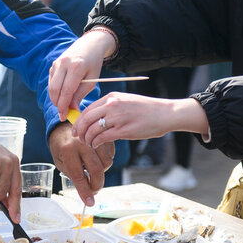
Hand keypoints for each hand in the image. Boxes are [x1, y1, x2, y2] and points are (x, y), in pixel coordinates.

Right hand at [48, 29, 113, 120]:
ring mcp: (57, 63)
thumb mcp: (91, 80)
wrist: (90, 45)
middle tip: (62, 114)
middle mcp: (64, 64)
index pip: (66, 91)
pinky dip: (55, 90)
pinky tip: (62, 95)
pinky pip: (51, 81)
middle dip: (57, 104)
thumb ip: (80, 94)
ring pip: (51, 86)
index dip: (63, 106)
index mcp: (76, 67)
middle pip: (55, 89)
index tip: (64, 116)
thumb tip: (72, 109)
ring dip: (55, 98)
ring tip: (63, 106)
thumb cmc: (93, 64)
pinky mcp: (54, 64)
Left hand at [48, 123, 110, 205]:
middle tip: (93, 191)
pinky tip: (96, 162)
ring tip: (92, 173)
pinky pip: (110, 155)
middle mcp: (81, 143)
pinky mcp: (102, 136)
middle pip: (96, 170)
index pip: (78, 176)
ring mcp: (94, 138)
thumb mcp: (60, 161)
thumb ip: (72, 175)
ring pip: (106, 163)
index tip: (89, 202)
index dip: (84, 191)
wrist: (63, 127)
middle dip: (96, 185)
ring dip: (101, 173)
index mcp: (67, 149)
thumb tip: (86, 192)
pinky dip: (105, 163)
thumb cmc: (60, 146)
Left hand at [72, 93, 208, 147]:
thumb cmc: (146, 109)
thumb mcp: (126, 101)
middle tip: (78, 138)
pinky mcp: (124, 130)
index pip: (88, 109)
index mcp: (111, 97)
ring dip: (87, 139)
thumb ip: (110, 107)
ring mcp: (118, 118)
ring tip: (89, 143)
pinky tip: (96, 145)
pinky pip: (102, 138)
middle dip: (79, 130)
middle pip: (86, 119)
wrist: (165, 113)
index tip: (76, 128)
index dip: (79, 121)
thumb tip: (94, 118)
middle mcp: (112, 105)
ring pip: (92, 129)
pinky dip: (96, 143)